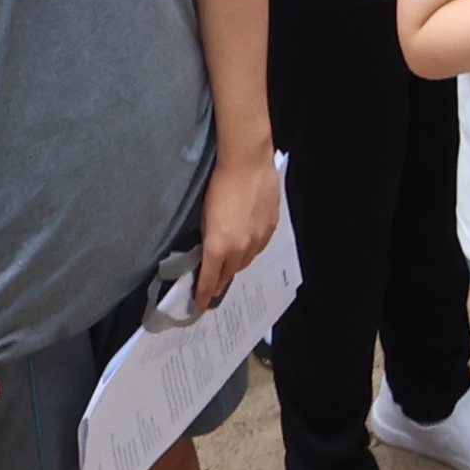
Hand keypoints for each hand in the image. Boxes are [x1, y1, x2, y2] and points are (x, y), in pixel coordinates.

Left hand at [195, 153, 278, 313]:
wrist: (247, 162)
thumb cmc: (219, 184)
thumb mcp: (204, 217)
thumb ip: (208, 241)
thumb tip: (209, 255)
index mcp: (218, 248)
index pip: (209, 282)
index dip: (202, 297)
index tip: (198, 307)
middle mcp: (239, 249)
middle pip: (228, 275)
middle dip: (218, 279)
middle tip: (211, 280)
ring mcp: (258, 239)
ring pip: (245, 262)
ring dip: (235, 264)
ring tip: (229, 259)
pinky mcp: (270, 228)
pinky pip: (258, 247)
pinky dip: (250, 249)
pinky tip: (245, 240)